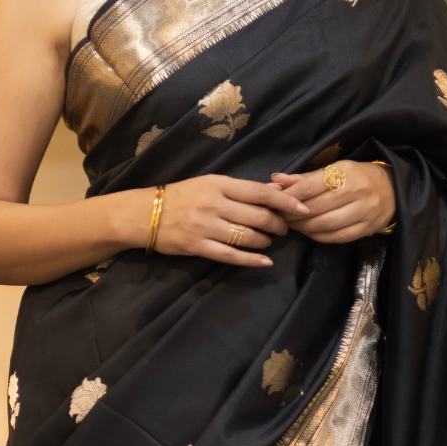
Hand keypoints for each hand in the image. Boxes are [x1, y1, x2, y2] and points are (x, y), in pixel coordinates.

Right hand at [149, 174, 299, 266]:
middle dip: (278, 225)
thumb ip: (242, 190)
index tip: (302, 208)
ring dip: (265, 242)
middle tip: (283, 229)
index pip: (260, 192)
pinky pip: (231, 256)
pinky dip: (252, 260)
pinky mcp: (197, 247)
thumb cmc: (181, 196)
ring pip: (247, 237)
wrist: (144, 213)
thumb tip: (276, 190)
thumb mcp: (210, 184)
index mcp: (218, 184)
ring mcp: (205, 226)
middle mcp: (213, 204)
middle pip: (258, 217)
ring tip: (268, 241)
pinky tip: (265, 262)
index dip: (285, 202)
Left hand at [271, 159, 394, 243]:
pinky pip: (337, 237)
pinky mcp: (368, 228)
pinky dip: (319, 236)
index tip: (275, 202)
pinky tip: (310, 232)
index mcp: (346, 172)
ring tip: (294, 225)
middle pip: (315, 208)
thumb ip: (305, 178)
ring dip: (304, 228)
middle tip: (280, 217)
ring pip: (325, 225)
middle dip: (293, 215)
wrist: (394, 189)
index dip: (289, 197)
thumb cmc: (358, 176)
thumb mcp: (334, 170)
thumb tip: (276, 181)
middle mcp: (357, 191)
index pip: (309, 187)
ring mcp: (365, 211)